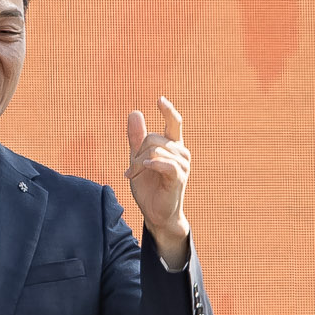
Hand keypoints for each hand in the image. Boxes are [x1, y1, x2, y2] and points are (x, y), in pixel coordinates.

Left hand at [126, 97, 191, 265]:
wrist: (157, 214)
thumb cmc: (150, 188)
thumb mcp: (138, 160)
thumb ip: (136, 138)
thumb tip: (135, 112)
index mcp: (173, 147)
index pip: (174, 123)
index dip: (168, 110)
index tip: (159, 99)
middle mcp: (181, 153)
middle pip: (154, 138)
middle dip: (138, 152)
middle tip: (131, 169)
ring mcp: (182, 165)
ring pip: (155, 150)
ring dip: (140, 162)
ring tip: (136, 175)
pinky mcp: (179, 177)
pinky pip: (165, 163)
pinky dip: (152, 164)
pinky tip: (146, 168)